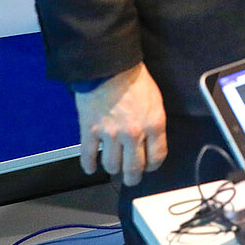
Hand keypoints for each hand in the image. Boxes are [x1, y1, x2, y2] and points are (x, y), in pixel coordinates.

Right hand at [74, 63, 166, 186]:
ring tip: (113, 166)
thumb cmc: (134, 80)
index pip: (156, 157)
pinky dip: (89, 165)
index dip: (153, 166)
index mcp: (153, 124)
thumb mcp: (156, 101)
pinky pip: (88, 156)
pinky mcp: (91, 131)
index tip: (148, 166)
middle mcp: (133, 134)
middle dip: (133, 178)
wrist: (109, 66)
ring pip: (112, 166)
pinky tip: (91, 167)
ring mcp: (110, 134)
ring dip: (113, 169)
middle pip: (134, 169)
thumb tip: (151, 143)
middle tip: (131, 179)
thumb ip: (154, 124)